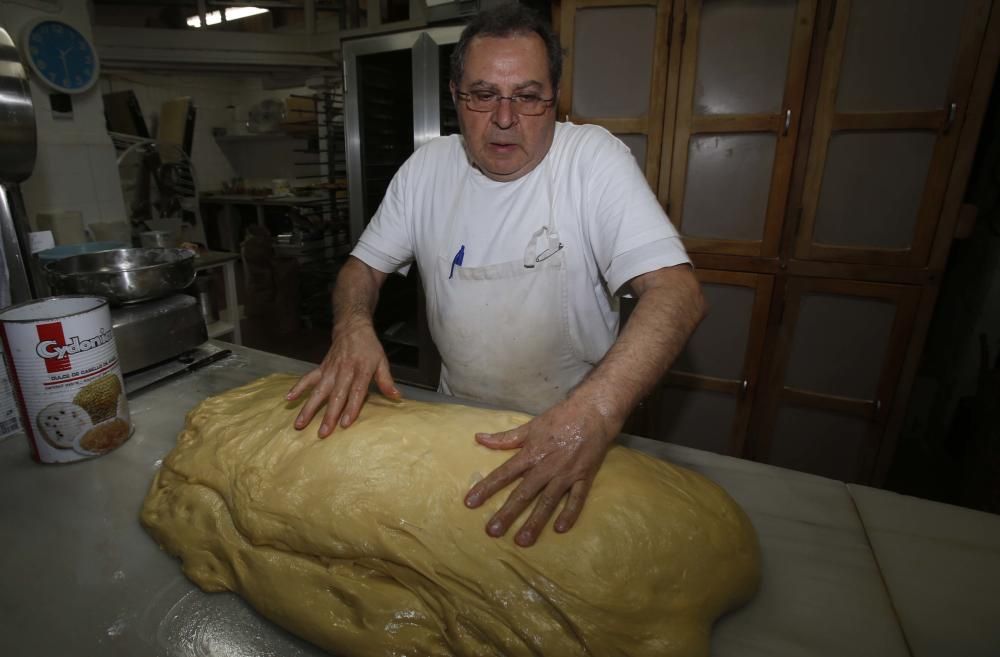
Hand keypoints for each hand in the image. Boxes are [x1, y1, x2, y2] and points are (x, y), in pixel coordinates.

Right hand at [286, 316, 400, 436]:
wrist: (352, 328)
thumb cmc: (369, 348)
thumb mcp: (382, 361)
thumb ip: (386, 381)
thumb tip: (396, 397)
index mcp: (361, 370)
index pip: (356, 391)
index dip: (351, 408)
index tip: (345, 424)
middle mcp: (344, 371)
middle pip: (336, 395)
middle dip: (329, 415)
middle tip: (323, 432)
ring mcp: (330, 370)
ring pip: (319, 391)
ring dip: (309, 407)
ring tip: (300, 424)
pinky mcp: (321, 368)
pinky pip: (308, 378)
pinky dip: (298, 387)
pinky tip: (289, 399)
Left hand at [464, 397, 620, 546]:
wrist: (593, 412)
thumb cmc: (559, 418)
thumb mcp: (530, 426)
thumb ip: (505, 437)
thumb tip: (479, 438)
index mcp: (531, 453)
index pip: (504, 474)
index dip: (486, 488)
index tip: (470, 503)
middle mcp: (546, 466)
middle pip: (524, 493)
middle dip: (507, 513)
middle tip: (493, 531)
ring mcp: (566, 474)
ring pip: (548, 501)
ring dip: (535, 521)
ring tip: (522, 541)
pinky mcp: (584, 477)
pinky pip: (577, 499)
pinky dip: (570, 513)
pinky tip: (560, 529)